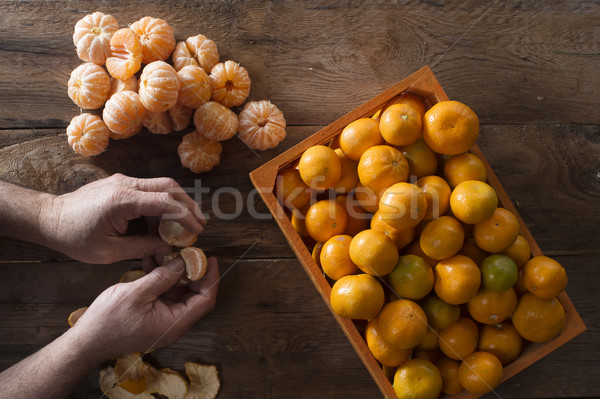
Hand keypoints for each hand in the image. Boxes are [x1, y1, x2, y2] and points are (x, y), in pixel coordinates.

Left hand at [39, 173, 205, 263]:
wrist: (49, 218)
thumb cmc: (74, 237)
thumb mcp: (109, 252)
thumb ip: (142, 248)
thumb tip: (167, 248)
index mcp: (123, 200)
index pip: (165, 202)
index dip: (186, 216)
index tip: (198, 231)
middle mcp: (126, 184)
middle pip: (169, 186)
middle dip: (188, 204)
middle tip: (200, 224)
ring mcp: (123, 181)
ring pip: (161, 185)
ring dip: (176, 203)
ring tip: (186, 225)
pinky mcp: (120, 184)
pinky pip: (149, 190)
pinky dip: (162, 204)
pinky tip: (164, 222)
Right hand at [70, 256, 218, 360]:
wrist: (86, 341)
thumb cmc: (109, 322)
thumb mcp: (137, 293)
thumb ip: (162, 277)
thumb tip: (183, 263)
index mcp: (175, 323)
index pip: (205, 300)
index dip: (210, 278)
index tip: (210, 259)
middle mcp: (173, 323)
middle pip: (195, 295)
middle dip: (192, 271)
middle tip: (187, 251)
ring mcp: (163, 319)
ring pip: (179, 291)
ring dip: (174, 271)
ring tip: (164, 252)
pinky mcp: (153, 314)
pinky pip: (164, 293)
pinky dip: (161, 278)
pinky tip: (151, 261)